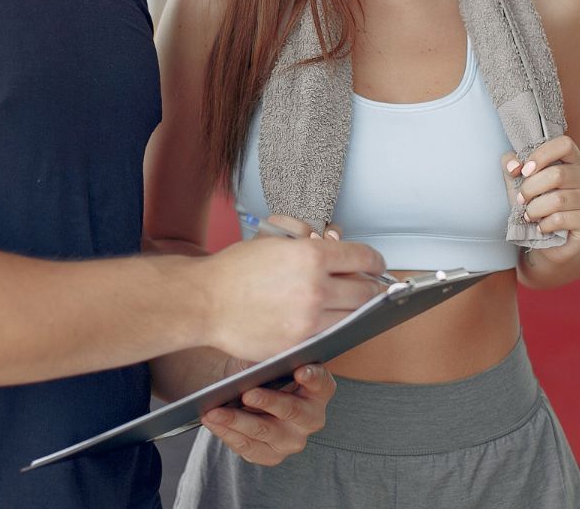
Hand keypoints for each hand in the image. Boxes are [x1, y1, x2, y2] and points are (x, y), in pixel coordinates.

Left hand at [201, 362, 333, 465]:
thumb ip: (266, 358)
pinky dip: (228, 433)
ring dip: (237, 420)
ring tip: (214, 411)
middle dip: (268, 401)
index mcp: (317, 389)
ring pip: (265, 431)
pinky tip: (213, 422)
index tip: (300, 371)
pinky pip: (249, 447)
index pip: (321, 383)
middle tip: (246, 394)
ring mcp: (293, 440)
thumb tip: (255, 361)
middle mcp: (311, 417)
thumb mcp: (263, 358)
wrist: (241, 392)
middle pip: (293, 410)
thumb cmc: (259, 371)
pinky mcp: (272, 455)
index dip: (313, 376)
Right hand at [202, 231, 386, 362]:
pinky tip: (325, 317)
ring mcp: (309, 320)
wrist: (204, 302)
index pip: (365, 258)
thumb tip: (333, 239)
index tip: (375, 264)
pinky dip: (334, 326)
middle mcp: (316, 289)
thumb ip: (307, 235)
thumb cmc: (235, 269)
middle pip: (367, 291)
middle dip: (371, 287)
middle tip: (367, 284)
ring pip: (354, 317)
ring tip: (347, 301)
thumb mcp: (273, 237)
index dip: (375, 261)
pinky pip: (331, 334)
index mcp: (311, 256)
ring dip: (355, 309)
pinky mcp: (299, 344)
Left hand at [503, 136, 579, 263]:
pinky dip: (544, 224)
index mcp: (573, 161)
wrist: (550, 239)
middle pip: (557, 175)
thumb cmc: (535, 203)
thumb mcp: (518, 181)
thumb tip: (514, 166)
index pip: (565, 144)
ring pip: (558, 200)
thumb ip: (511, 165)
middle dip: (530, 188)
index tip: (524, 171)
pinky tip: (541, 226)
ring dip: (535, 209)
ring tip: (528, 215)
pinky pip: (562, 219)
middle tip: (521, 199)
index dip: (542, 154)